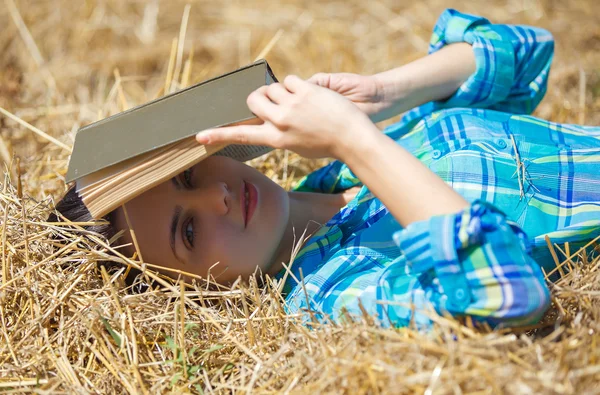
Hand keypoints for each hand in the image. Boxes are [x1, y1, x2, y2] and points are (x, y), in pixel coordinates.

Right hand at [196, 75, 378, 160]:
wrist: (352, 137)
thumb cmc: (326, 144)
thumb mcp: (297, 146)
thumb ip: (279, 133)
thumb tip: (268, 118)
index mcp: (275, 140)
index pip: (242, 135)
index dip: (219, 134)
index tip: (200, 135)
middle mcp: (279, 122)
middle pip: (253, 100)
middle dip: (260, 97)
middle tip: (272, 100)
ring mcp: (291, 106)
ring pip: (271, 88)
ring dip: (281, 91)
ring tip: (300, 102)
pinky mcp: (304, 91)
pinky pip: (289, 80)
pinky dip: (297, 85)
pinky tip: (311, 96)